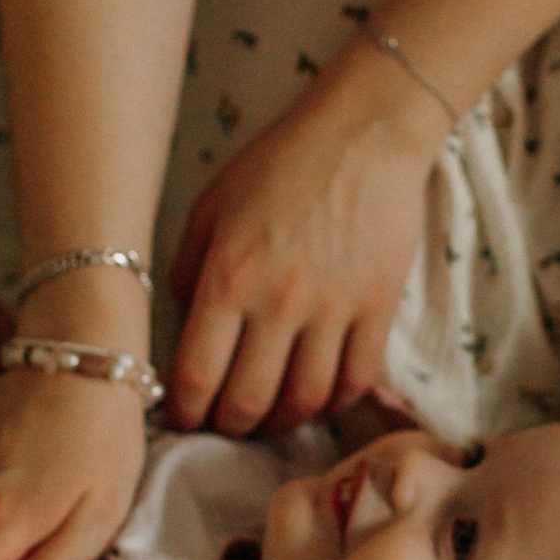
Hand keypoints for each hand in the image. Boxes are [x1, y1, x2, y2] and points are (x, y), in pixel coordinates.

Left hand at [170, 46, 448, 434]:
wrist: (364, 133)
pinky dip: (332, 404)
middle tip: (222, 422)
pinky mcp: (378, 308)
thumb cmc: (279, 163)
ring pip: (304, 401)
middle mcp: (280, 302)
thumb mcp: (210, 207)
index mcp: (229, 276)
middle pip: (249, 402)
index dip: (183, 410)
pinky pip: (355, 380)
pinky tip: (316, 398)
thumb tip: (185, 334)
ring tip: (267, 418)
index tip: (181, 415)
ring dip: (280, 423)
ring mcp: (334, 309)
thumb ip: (188, 273)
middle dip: (228, 426)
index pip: (197, 375)